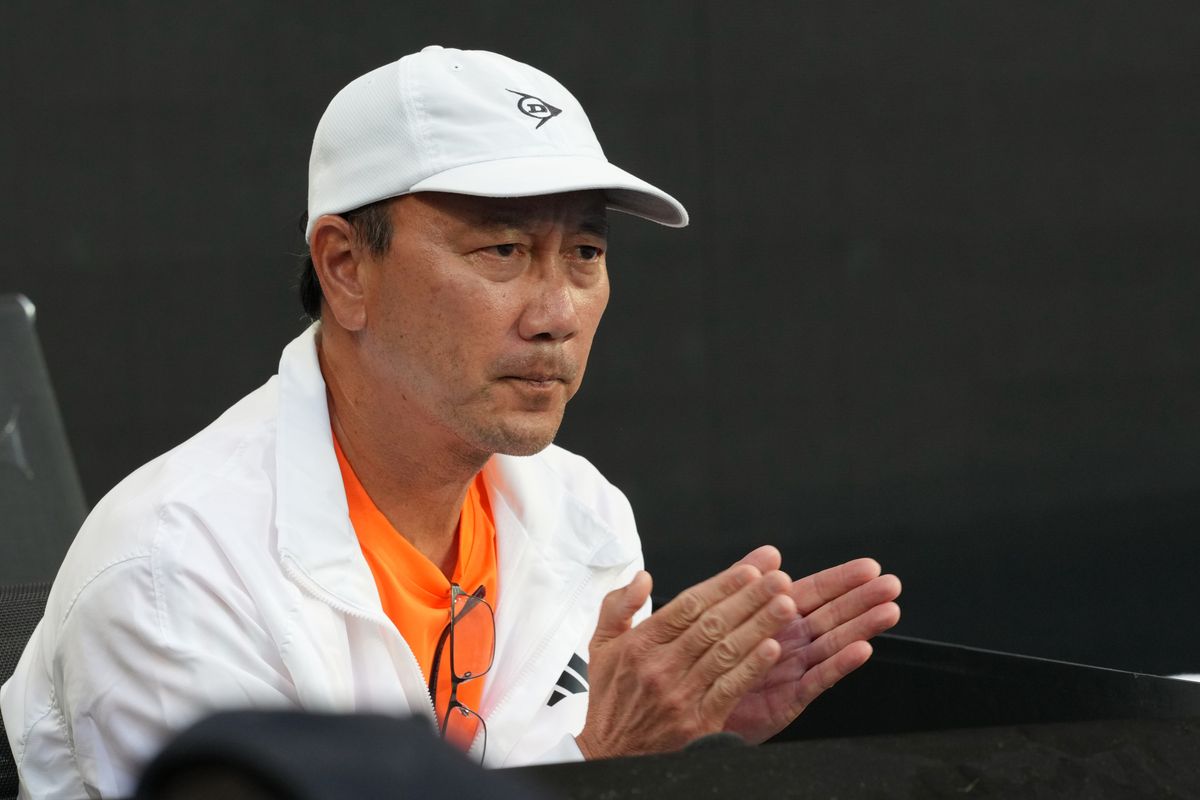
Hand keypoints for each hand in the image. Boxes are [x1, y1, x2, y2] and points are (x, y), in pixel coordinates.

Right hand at [575, 558, 797, 758]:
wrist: (611, 753)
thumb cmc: (611, 695)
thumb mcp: (600, 645)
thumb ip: (618, 605)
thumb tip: (643, 577)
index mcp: (640, 643)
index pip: (687, 605)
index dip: (723, 585)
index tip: (750, 568)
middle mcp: (660, 666)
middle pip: (712, 624)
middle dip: (750, 598)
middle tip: (779, 578)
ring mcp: (680, 695)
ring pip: (726, 652)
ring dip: (760, 626)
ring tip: (786, 605)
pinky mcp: (697, 722)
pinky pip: (729, 689)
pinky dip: (752, 668)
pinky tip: (772, 649)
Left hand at [722, 547, 901, 742]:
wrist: (689, 706)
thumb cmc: (705, 661)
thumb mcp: (721, 614)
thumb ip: (746, 584)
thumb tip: (770, 552)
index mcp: (774, 618)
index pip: (814, 592)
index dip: (841, 579)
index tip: (869, 566)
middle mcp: (789, 642)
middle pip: (832, 615)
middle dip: (862, 599)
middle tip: (892, 584)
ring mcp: (793, 669)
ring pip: (833, 643)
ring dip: (862, 627)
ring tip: (888, 611)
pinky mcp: (789, 699)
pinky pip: (817, 679)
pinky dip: (840, 665)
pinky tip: (862, 649)